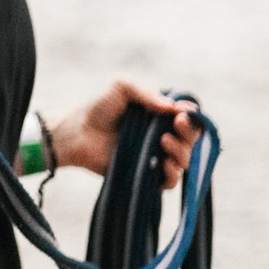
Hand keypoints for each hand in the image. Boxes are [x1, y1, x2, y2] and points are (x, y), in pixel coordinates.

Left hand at [49, 78, 200, 189]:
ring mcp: (156, 157)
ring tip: (163, 141)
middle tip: (176, 124)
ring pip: (184, 160)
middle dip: (189, 133)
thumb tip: (171, 107)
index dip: (191, 117)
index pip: (188, 119)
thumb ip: (145, 91)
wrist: (77, 132)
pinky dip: (173, 175)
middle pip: (191, 140)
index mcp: (161, 116)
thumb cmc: (98, 107)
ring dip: (181, 152)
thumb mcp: (121, 87)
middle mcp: (163, 136)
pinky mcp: (147, 175)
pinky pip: (170, 181)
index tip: (182, 114)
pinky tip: (165, 164)